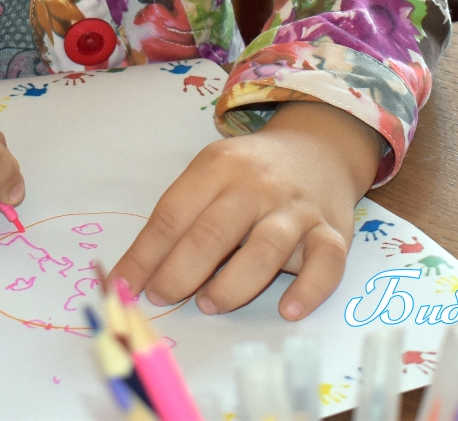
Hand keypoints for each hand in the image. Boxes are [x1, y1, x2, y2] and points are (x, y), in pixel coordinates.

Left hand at [110, 101, 378, 321]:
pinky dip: (309, 289)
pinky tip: (289, 310)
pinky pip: (326, 262)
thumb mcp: (210, 177)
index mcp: (218, 167)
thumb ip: (178, 221)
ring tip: (211, 303)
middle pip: (213, 232)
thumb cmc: (251, 174)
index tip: (124, 288)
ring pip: (266, 248)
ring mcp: (297, 209)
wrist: (319, 147)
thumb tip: (134, 276)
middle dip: (180, 272)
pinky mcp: (333, 231)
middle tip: (162, 297)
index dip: (144, 256)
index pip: (172, 215)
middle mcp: (257, 186)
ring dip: (233, 284)